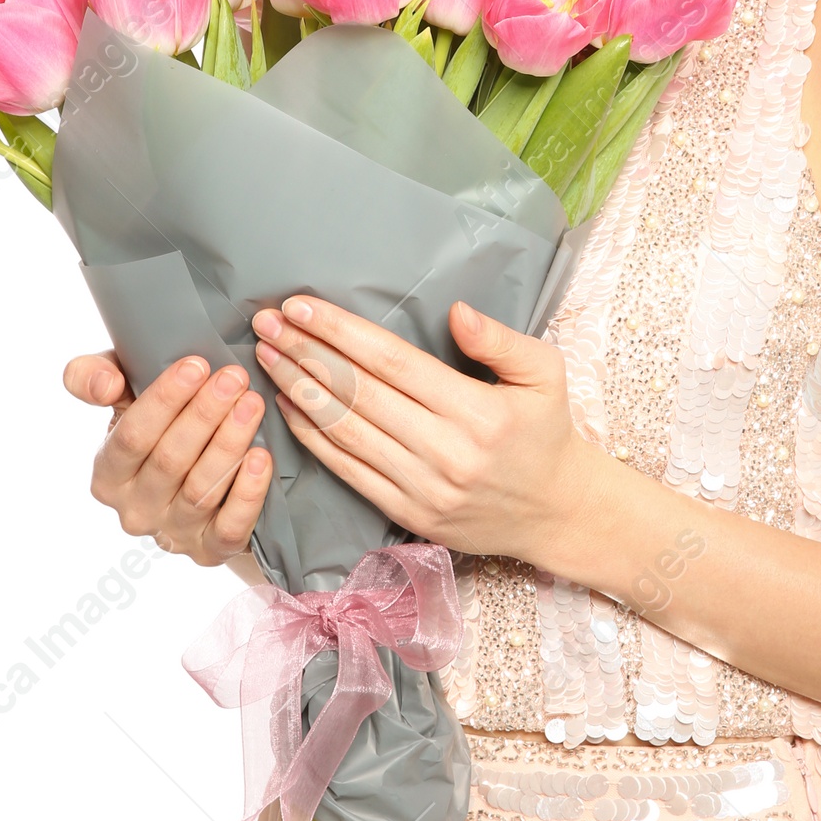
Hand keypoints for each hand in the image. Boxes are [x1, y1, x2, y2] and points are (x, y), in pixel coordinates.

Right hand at [62, 350, 271, 565]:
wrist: (197, 476)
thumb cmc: (157, 424)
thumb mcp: (121, 395)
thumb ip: (95, 377)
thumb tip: (104, 384)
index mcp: (107, 475)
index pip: (131, 437)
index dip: (164, 400)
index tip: (196, 365)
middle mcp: (134, 511)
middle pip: (170, 461)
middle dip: (205, 414)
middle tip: (235, 378)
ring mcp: (172, 534)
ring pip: (201, 490)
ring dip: (229, 444)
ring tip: (253, 404)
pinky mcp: (209, 551)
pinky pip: (229, 528)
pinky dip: (247, 493)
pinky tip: (261, 457)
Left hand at [250, 295, 603, 566]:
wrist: (556, 512)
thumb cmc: (546, 432)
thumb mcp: (546, 373)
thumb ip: (501, 340)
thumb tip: (456, 313)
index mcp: (477, 411)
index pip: (393, 362)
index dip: (342, 333)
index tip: (302, 307)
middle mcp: (446, 452)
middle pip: (359, 394)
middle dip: (305, 354)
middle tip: (265, 323)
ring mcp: (423, 487)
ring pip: (346, 432)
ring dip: (299, 391)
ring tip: (267, 357)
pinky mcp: (408, 513)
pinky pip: (349, 471)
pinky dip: (312, 439)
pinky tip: (288, 406)